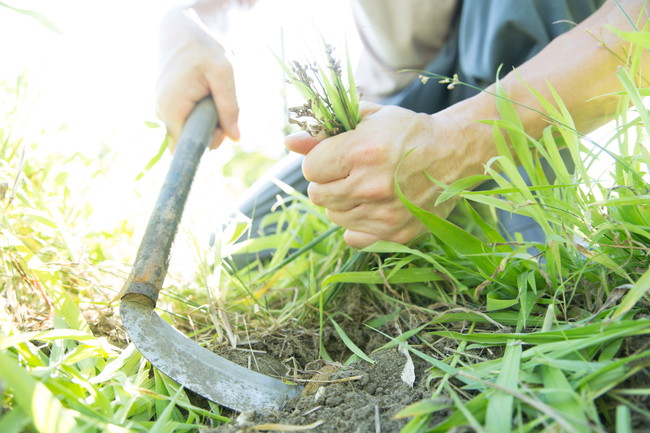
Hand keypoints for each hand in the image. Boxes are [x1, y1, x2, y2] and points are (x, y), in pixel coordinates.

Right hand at [155, 8, 239, 150]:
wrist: (182, 32)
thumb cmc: (203, 50)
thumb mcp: (224, 74)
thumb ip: (229, 106)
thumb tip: (236, 137)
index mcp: (172, 108)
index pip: (188, 147)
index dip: (209, 141)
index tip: (221, 124)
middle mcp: (163, 113)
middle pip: (193, 140)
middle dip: (213, 129)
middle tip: (222, 103)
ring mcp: (164, 110)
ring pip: (192, 130)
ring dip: (209, 119)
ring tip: (212, 93)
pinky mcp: (169, 107)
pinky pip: (189, 120)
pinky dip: (203, 112)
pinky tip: (206, 94)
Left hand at [285, 102, 492, 247]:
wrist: (454, 152)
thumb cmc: (406, 131)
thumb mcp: (368, 119)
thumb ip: (325, 131)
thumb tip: (289, 143)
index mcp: (363, 151)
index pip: (311, 169)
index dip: (321, 161)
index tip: (337, 156)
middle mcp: (372, 186)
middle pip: (318, 195)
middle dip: (328, 182)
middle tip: (351, 172)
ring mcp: (385, 214)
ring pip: (334, 216)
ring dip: (342, 202)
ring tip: (366, 187)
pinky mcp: (396, 234)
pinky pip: (353, 237)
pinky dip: (357, 224)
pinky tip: (373, 208)